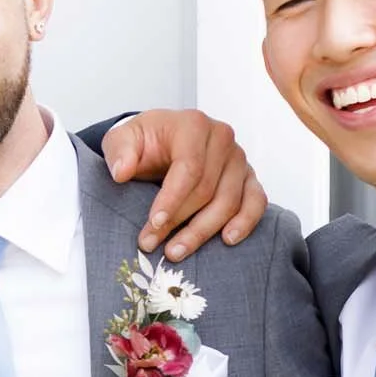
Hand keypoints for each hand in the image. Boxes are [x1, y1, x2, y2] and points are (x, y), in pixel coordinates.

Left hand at [103, 110, 265, 259]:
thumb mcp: (122, 139)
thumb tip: (122, 172)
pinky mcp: (248, 177)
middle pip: (207, 189)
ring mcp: (239, 159)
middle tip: (152, 244)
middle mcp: (222, 139)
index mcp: (193, 125)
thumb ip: (119, 151)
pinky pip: (256, 202)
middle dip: (179, 222)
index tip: (154, 223)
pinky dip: (245, 221)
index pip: (189, 168)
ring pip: (229, 202)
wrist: (163, 140)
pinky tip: (228, 239)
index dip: (172, 199)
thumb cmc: (145, 141)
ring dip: (203, 231)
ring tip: (176, 252)